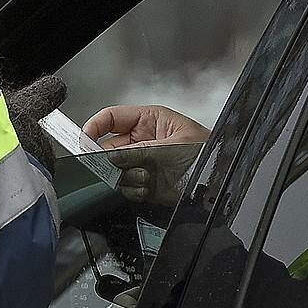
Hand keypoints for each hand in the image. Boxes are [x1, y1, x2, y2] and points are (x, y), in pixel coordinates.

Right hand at [83, 106, 209, 204]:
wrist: (223, 187)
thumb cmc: (210, 156)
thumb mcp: (170, 148)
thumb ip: (136, 152)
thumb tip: (107, 157)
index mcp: (150, 120)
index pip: (111, 118)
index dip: (94, 127)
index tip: (84, 141)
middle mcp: (143, 140)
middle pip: (108, 146)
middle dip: (110, 159)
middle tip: (113, 166)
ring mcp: (143, 161)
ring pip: (114, 168)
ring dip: (124, 176)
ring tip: (142, 177)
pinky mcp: (145, 182)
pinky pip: (124, 186)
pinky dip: (131, 190)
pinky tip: (146, 189)